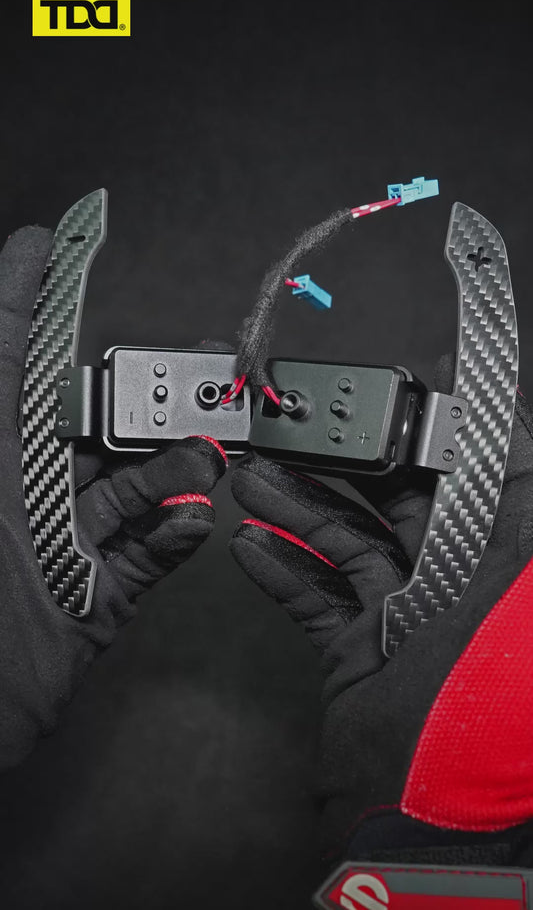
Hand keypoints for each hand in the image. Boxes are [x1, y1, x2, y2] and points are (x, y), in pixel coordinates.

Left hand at [0, 225, 226, 768]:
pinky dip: (176, 537)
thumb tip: (23, 253)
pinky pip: (148, 557)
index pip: (14, 353)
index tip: (61, 238)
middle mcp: (26, 493)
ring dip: (175, 471)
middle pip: (91, 422)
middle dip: (148, 395)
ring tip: (206, 458)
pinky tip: (191, 523)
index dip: (34, 291)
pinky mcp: (95, 597)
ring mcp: (62, 546)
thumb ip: (4, 360)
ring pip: (133, 487)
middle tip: (203, 368)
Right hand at [229, 355, 532, 871]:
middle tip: (297, 436)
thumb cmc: (471, 716)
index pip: (473, 471)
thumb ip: (513, 495)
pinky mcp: (361, 647)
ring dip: (296, 511)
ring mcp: (407, 616)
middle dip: (343, 466)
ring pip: (349, 541)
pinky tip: (252, 549)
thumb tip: (512, 419)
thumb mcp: (509, 588)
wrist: (408, 820)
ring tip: (252, 485)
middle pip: (400, 500)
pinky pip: (318, 595)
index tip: (392, 389)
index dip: (432, 426)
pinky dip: (283, 570)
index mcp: (499, 562)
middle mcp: (460, 583)